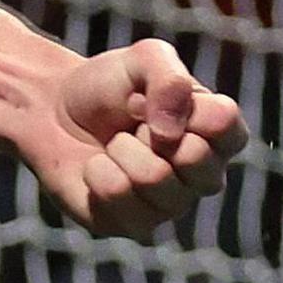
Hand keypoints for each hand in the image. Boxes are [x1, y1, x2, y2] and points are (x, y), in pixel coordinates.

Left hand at [36, 38, 249, 239]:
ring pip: (155, 180)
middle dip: (150, 131)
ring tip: (114, 144)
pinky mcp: (134, 225)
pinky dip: (97, 172)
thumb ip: (171, 79)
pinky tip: (97, 167)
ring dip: (122, 149)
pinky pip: (118, 198)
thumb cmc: (108, 86)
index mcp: (217, 136)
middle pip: (197, 161)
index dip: (189, 109)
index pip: (228, 128)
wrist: (53, 111)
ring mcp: (171, 205)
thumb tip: (171, 134)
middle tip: (134, 124)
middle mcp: (203, 177)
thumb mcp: (145, 58)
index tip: (157, 98)